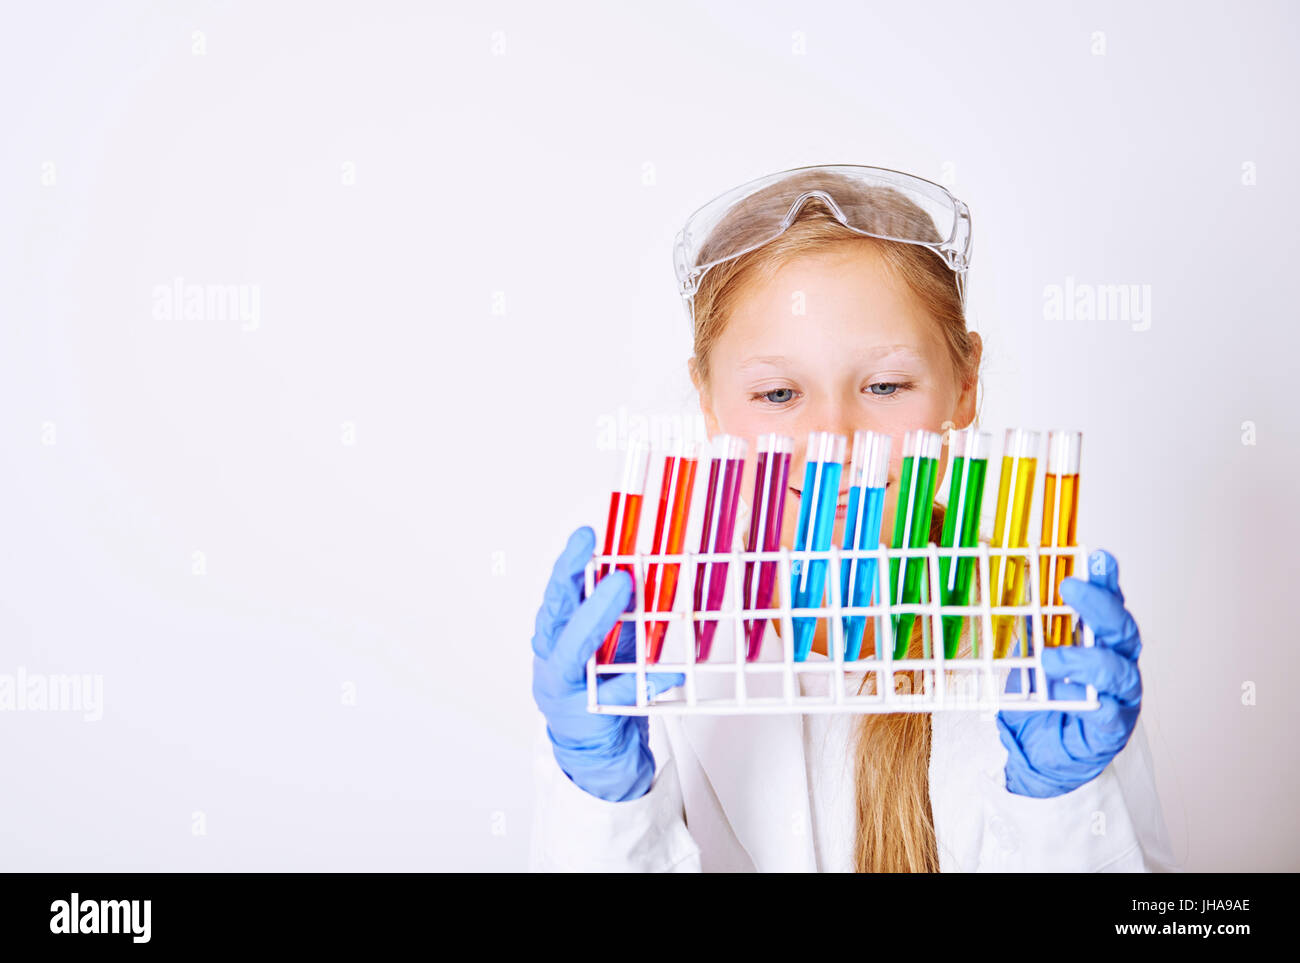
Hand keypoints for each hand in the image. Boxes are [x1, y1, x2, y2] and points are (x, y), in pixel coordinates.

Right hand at [531, 526, 684, 801]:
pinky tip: (667, 672)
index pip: (557, 593)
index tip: (587, 536)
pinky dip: (642, 681)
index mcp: (555, 635)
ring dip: (596, 617)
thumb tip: (643, 570)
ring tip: (621, 586)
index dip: (569, 564)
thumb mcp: (609, 642)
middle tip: (596, 548)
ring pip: (572, 651)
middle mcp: (552, 658)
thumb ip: (619, 612)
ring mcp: (565, 689)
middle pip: (554, 615)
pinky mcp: (587, 716)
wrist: (593, 748)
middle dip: (571, 579)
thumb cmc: (599, 685)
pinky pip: (616, 694)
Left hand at [996, 549, 1141, 796]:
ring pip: (1120, 670)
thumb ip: (1031, 624)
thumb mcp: (1030, 652)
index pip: (1109, 602)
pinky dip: (1093, 701)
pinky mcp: (1112, 728)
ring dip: (1086, 658)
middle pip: (1122, 628)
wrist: (1041, 751)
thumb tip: (1016, 582)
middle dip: (1099, 604)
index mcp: (1099, 639)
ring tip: (1051, 657)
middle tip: (1070, 587)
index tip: (1097, 556)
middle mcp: (1117, 662)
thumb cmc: (1044, 697)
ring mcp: (1120, 696)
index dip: (1107, 579)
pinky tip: (1076, 695)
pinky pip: (1111, 712)